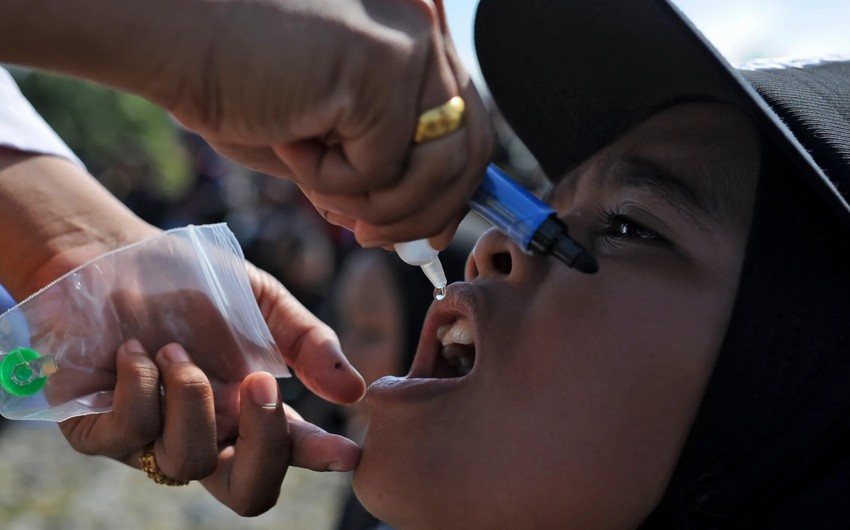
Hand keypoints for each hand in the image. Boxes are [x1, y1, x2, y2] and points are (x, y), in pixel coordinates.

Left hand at [0, 152, 363, 514]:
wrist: (110, 254)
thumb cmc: (188, 280)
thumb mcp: (260, 300)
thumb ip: (307, 341)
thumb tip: (355, 391)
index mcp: (247, 409)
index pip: (290, 450)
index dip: (321, 459)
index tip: (348, 453)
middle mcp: (205, 433)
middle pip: (246, 492)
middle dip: (264, 445)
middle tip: (261, 383)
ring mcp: (151, 438)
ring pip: (186, 462)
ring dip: (190, 394)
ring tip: (173, 346)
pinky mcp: (95, 429)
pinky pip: (127, 435)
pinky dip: (138, 385)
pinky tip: (133, 349)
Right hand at [2, 0, 491, 247]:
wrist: (175, 39)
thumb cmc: (242, 85)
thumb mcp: (331, 133)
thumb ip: (385, 165)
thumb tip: (425, 223)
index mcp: (419, 43)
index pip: (471, 128)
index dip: (454, 191)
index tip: (425, 233)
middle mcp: (426, 34)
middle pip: (470, 151)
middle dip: (424, 213)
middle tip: (371, 237)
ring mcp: (408, 46)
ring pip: (435, 169)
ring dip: (375, 203)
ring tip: (318, 186)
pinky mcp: (379, 67)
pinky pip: (380, 168)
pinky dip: (331, 180)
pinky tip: (290, 142)